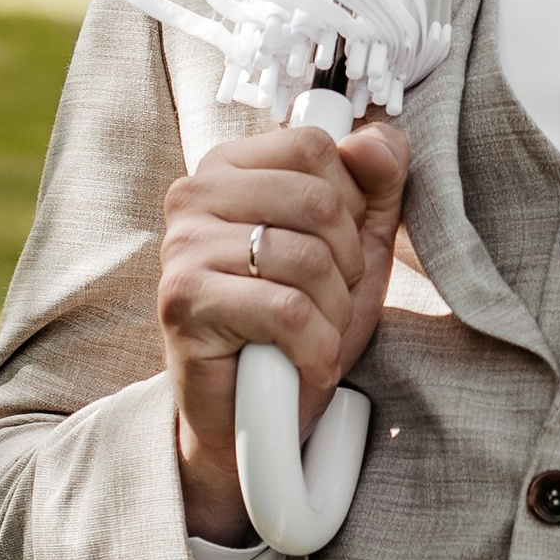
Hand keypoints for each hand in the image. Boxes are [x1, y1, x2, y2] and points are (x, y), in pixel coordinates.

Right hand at [158, 119, 411, 543]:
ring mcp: (182, 246)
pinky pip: (287, 310)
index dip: (351, 201)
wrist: (251, 417)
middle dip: (347, 262)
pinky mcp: (184, 302)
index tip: (340, 247)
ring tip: (315, 334)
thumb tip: (375, 141)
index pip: (315, 145)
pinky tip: (304, 361)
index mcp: (230, 166)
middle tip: (329, 301)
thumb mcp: (355, 243)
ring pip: (307, 257)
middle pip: (318, 199)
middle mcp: (194, 194)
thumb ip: (376, 182)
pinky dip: (317, 346)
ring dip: (334, 311)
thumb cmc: (299, 322)